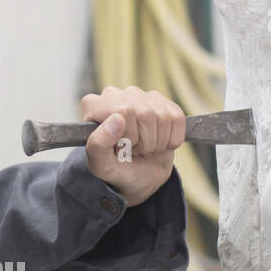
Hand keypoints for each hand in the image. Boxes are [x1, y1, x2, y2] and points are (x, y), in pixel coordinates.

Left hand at [81, 85, 184, 205]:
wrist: (139, 176)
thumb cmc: (116, 169)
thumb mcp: (100, 166)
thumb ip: (98, 144)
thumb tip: (117, 118)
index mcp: (93, 105)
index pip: (123, 112)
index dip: (128, 136)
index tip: (119, 147)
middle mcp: (114, 94)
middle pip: (144, 113)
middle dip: (143, 141)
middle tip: (132, 150)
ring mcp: (139, 95)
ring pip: (162, 116)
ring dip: (157, 142)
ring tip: (143, 147)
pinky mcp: (162, 102)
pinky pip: (177, 118)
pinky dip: (172, 139)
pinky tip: (158, 142)